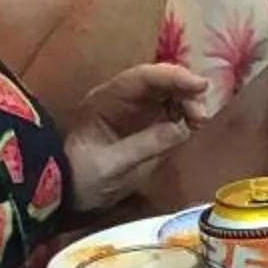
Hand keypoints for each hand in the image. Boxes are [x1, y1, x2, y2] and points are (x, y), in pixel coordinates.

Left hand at [62, 61, 214, 213]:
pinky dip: (183, 113)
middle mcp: (121, 97)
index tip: (200, 86)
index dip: (173, 77)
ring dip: (187, 101)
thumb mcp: (112, 165)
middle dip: (184, 90)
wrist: (65, 191)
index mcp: (106, 100)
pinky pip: (168, 109)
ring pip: (167, 92)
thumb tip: (182, 128)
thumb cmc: (83, 177)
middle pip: (159, 81)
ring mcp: (133, 108)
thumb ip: (146, 145)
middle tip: (202, 114)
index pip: (142, 78)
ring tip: (199, 121)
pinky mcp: (143, 122)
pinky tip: (193, 124)